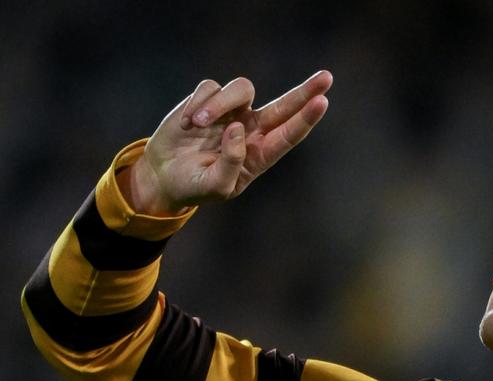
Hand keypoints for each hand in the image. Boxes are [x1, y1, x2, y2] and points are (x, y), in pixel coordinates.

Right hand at [126, 70, 332, 214]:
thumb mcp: (216, 188)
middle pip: (284, 106)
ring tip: (196, 125)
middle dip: (305, 92)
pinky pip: (210, 87)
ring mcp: (232, 113)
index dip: (306, 118)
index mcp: (260, 155)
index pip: (289, 134)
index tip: (322, 102)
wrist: (164, 175)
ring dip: (219, 104)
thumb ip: (231, 163)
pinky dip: (197, 103)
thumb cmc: (195, 186)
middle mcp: (252, 130)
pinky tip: (186, 124)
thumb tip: (238, 128)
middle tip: (326, 78)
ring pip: (242, 89)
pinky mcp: (209, 99)